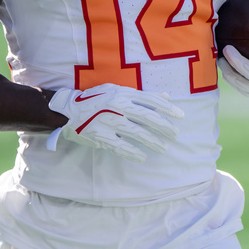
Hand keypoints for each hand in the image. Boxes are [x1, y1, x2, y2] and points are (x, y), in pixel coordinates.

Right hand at [45, 84, 184, 161]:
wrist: (68, 110)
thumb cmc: (96, 99)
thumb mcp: (117, 91)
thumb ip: (141, 95)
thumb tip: (165, 97)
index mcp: (122, 93)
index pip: (150, 100)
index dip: (167, 108)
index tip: (180, 116)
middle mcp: (117, 106)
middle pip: (147, 117)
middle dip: (164, 126)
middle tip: (175, 134)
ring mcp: (109, 122)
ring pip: (136, 133)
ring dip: (152, 141)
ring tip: (163, 148)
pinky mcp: (101, 136)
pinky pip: (120, 146)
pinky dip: (132, 152)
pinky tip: (143, 157)